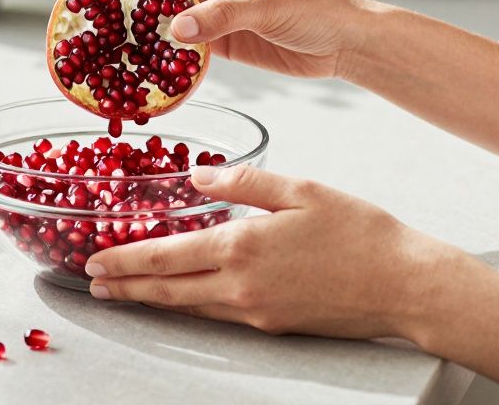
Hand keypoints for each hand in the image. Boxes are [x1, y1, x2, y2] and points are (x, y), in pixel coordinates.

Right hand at [61, 0, 364, 78]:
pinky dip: (156, 56)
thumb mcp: (265, 8)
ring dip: (130, 31)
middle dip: (110, 0)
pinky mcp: (216, 41)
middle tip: (75, 20)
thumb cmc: (312, 8)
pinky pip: (176, 46)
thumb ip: (219, 17)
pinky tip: (135, 71)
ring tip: (96, 49)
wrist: (343, 40)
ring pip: (156, 17)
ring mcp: (207, 11)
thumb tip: (173, 29)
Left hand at [83, 163, 458, 338]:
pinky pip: (218, 315)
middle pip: (167, 290)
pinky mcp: (274, 324)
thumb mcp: (300, 188)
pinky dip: (189, 306)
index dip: (125, 259)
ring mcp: (256, 311)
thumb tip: (197, 174)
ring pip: (189, 307)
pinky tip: (182, 297)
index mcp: (242, 245)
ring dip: (152, 300)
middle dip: (125, 288)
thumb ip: (242, 180)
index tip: (95, 259)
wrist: (405, 284)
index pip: (165, 256)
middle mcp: (241, 285)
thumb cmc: (360, 231)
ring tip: (124, 293)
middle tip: (93, 284)